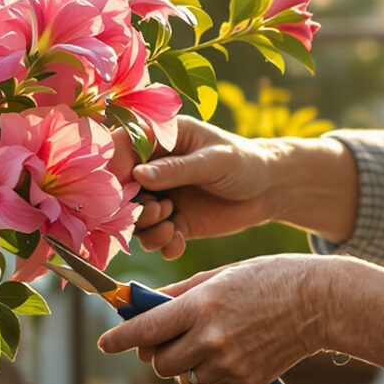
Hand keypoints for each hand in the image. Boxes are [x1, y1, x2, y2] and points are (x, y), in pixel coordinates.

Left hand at [97, 253, 383, 383]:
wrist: (321, 303)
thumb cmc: (270, 279)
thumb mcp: (221, 275)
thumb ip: (180, 292)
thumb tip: (143, 302)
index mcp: (200, 306)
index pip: (144, 330)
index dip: (119, 340)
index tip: (105, 344)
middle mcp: (210, 339)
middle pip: (160, 364)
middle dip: (159, 355)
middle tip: (173, 340)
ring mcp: (230, 365)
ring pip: (187, 380)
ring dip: (190, 367)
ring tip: (215, 343)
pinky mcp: (248, 383)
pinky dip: (221, 376)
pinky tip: (240, 353)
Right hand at [130, 116, 282, 259]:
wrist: (269, 190)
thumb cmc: (244, 161)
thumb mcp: (213, 160)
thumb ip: (176, 168)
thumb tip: (137, 175)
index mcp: (160, 138)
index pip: (122, 147)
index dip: (115, 168)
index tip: (124, 189)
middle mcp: (153, 168)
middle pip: (120, 188)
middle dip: (131, 206)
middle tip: (157, 211)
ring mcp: (161, 196)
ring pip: (133, 217)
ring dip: (145, 228)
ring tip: (170, 226)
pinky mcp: (172, 221)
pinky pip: (154, 238)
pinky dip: (162, 244)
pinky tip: (178, 243)